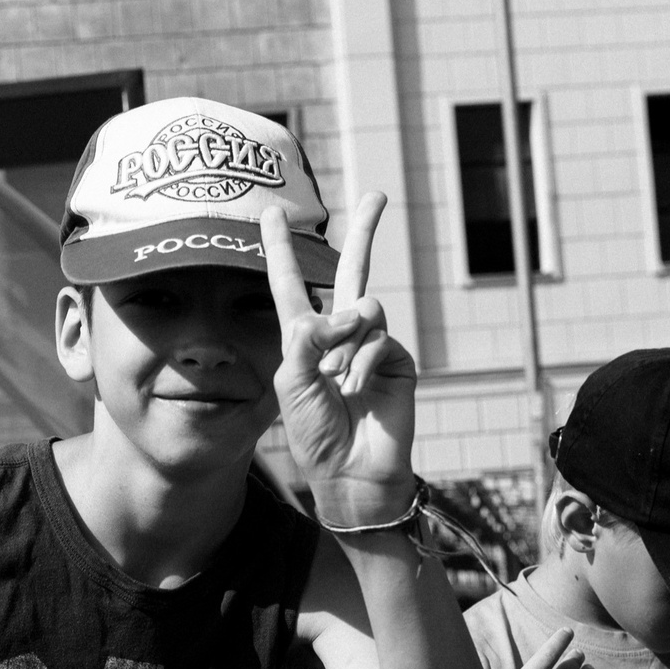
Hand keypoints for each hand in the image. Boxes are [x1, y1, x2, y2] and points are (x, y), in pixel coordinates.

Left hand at [265, 194, 414, 529]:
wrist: (351, 473)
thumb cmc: (314, 433)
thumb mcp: (291, 384)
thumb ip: (304, 341)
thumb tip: (339, 312)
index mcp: (302, 338)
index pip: (291, 283)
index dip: (282, 248)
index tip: (272, 212)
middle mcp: (339, 334)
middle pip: (352, 270)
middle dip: (366, 231)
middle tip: (378, 195)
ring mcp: (371, 345)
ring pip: (365, 307)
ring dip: (347, 340)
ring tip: (339, 380)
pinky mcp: (397, 359)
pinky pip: (379, 338)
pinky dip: (363, 364)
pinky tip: (358, 392)